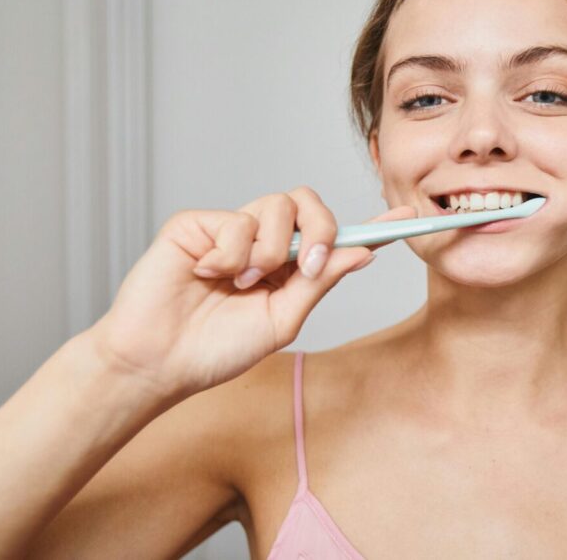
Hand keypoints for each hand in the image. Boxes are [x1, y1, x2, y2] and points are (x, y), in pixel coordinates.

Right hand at [87, 187, 415, 398]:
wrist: (159, 362)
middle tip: (306, 265)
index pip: (333, 238)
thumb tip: (363, 253)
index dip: (369, 227)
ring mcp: (230, 229)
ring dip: (267, 251)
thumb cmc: (215, 350)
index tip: (407, 218)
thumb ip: (319, 282)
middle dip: (319, 229)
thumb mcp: (281, 320)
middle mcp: (262, 243)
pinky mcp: (198, 222)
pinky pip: (236, 219)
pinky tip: (206, 275)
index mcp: (288, 269)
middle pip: (309, 204)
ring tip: (240, 284)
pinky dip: (229, 254)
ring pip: (276, 206)